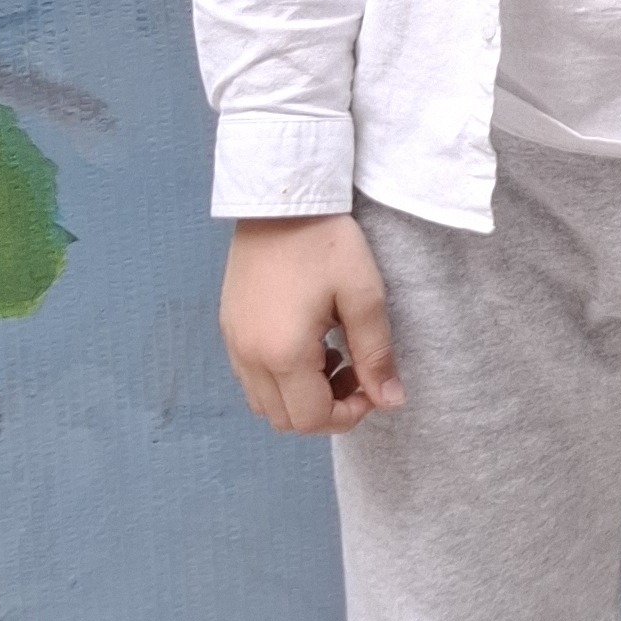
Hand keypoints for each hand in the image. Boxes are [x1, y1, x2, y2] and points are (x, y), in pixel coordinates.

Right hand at [220, 214, 403, 434]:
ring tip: (333, 357)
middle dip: (326, 409)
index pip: (311, 418)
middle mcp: (249, 356)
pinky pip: (251, 377)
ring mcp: (233, 343)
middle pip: (285, 419)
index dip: (348, 415)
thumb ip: (376, 355)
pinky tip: (307, 343)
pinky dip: (281, 379)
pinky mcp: (229, 327)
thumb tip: (391, 403)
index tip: (373, 387)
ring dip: (301, 396)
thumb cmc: (327, 244)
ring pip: (265, 403)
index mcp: (282, 353)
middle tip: (356, 373)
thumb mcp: (364, 297)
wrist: (282, 200)